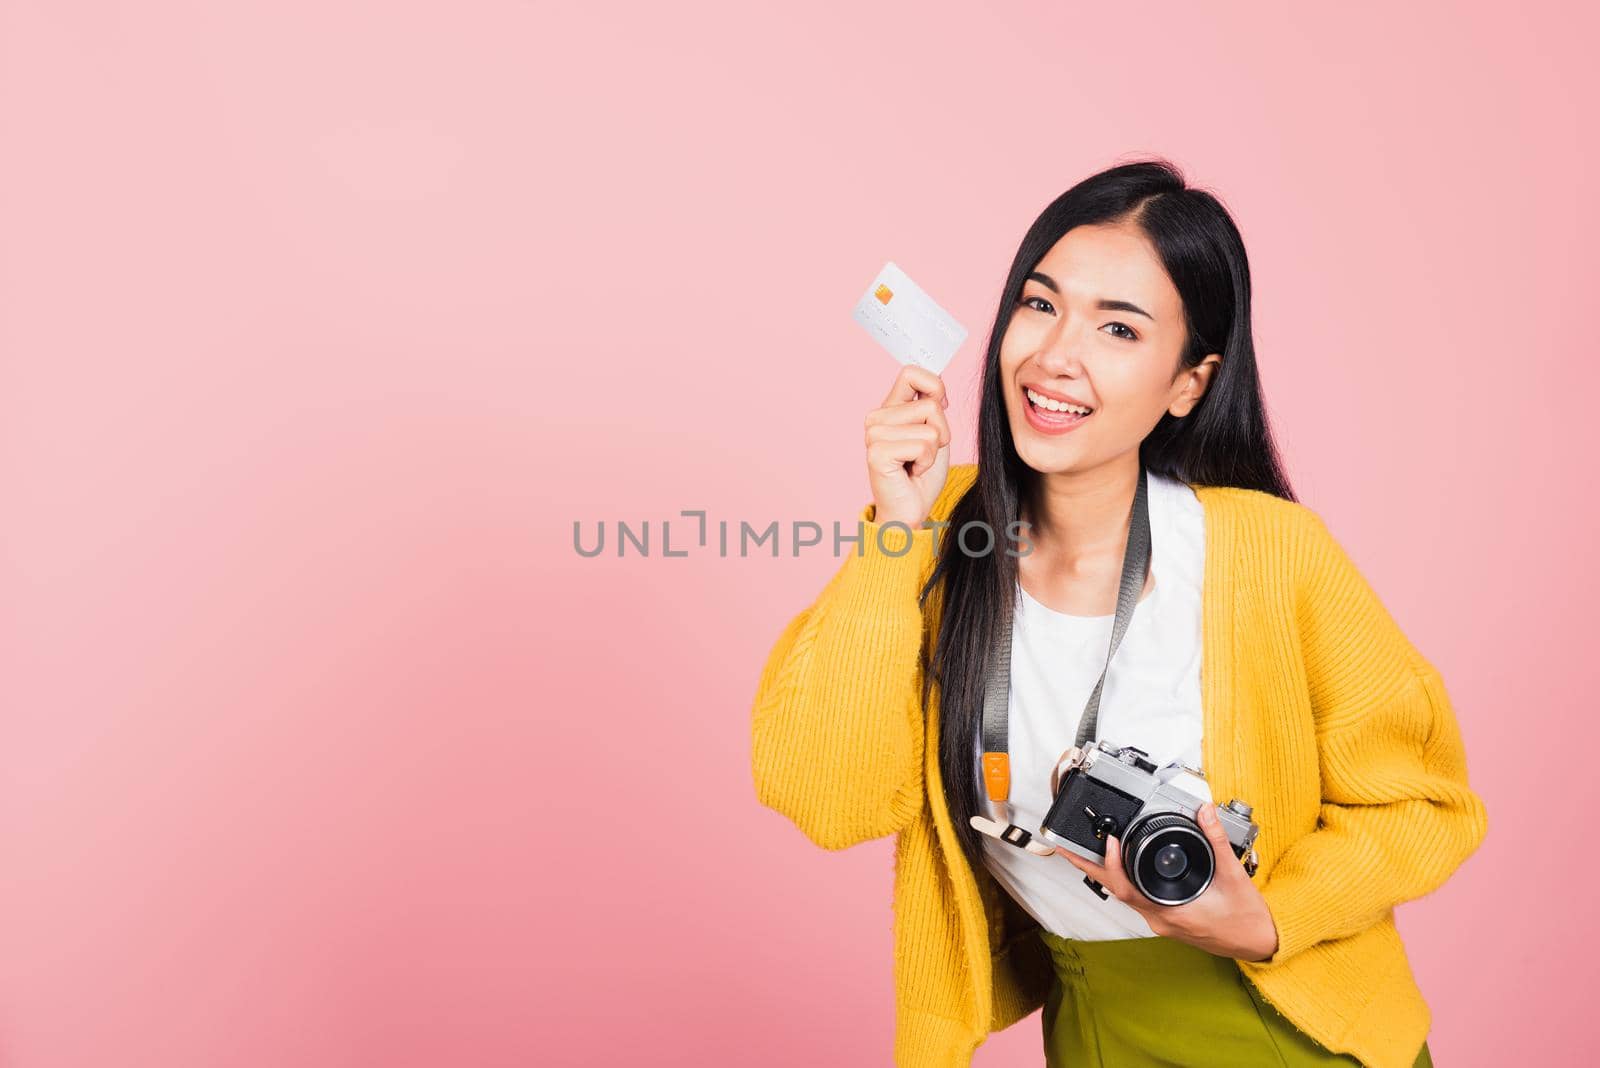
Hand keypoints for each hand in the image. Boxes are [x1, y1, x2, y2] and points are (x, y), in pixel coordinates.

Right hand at [865, 365, 950, 529]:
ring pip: (930, 425)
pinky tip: (911, 471)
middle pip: (931, 404)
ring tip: (916, 464)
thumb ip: (932, 404)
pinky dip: (926, 461)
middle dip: (940, 431)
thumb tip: (937, 377)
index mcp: (889, 408)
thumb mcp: (934, 432)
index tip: (940, 410)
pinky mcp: (877, 452)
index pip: (911, 373)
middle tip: (923, 454)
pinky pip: (923, 444)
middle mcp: (876, 418)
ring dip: (933, 450)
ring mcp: (873, 434)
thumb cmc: (921, 474)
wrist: (910, 510)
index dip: (935, 387)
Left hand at [1053, 801, 1278, 961]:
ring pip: (1124, 894)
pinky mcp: (1167, 918)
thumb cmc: (1246, 918)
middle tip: (1066, 846)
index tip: (1108, 841)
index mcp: (1170, 911)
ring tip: (1086, 852)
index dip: (1111, 865)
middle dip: (1090, 867)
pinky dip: (1124, 879)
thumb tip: (1203, 812)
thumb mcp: (1233, 875)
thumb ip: (1216, 840)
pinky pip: (1137, 897)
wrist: (1259, 943)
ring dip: (1105, 873)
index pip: (1127, 889)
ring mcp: (1162, 920)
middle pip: (1116, 890)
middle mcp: (1160, 919)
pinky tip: (1122, 865)